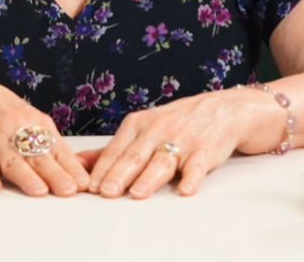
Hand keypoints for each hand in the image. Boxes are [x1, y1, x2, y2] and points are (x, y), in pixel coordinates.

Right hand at [0, 74, 89, 196]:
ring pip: (11, 160)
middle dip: (55, 174)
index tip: (83, 183)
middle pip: (37, 155)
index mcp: (34, 121)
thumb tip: (73, 164)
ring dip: (26, 177)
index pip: (56, 148)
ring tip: (40, 191)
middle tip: (69, 190)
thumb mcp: (26, 116)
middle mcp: (15, 128)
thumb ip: (45, 139)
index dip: (70, 166)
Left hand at [82, 88, 278, 198]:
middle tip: (107, 193)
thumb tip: (79, 163)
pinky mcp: (206, 150)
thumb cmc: (179, 122)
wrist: (224, 109)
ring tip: (137, 194)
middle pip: (136, 155)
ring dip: (150, 178)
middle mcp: (159, 129)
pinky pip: (198, 165)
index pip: (117, 149)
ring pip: (163, 160)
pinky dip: (192, 178)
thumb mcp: (144, 127)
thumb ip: (114, 148)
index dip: (103, 168)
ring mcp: (184, 139)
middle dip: (120, 174)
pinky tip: (185, 190)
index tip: (90, 187)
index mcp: (140, 123)